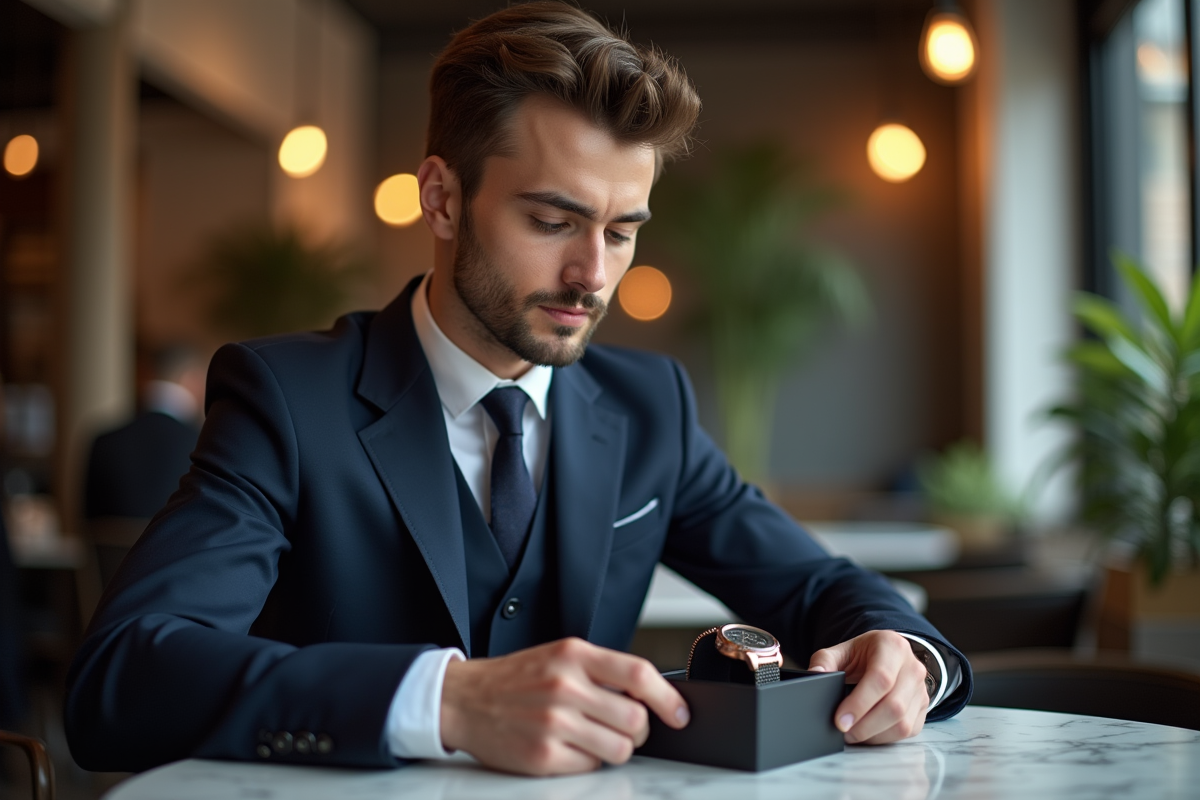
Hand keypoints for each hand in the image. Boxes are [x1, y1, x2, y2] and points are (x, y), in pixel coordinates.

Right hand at [439, 637, 689, 775]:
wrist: (464, 699)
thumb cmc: (516, 678)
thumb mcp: (560, 656)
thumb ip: (602, 670)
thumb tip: (651, 696)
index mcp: (574, 655)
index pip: (638, 674)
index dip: (668, 699)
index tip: (680, 714)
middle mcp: (565, 686)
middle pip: (635, 719)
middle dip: (639, 730)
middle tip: (625, 728)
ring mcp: (553, 722)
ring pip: (619, 749)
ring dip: (615, 748)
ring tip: (592, 737)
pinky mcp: (542, 756)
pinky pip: (591, 767)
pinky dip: (587, 761)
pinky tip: (568, 747)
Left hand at [807, 630, 928, 744]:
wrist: (888, 655)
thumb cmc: (864, 654)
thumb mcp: (843, 650)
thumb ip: (825, 660)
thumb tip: (814, 674)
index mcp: (892, 646)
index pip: (880, 678)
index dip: (859, 703)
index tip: (840, 720)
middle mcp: (912, 667)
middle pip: (893, 705)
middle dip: (865, 725)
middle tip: (843, 732)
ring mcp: (921, 689)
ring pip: (903, 722)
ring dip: (874, 735)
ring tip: (852, 734)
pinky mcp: (923, 707)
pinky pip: (908, 731)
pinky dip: (885, 738)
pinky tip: (867, 734)